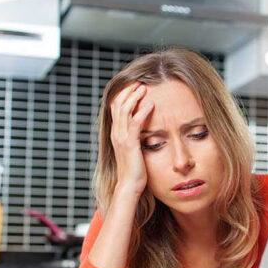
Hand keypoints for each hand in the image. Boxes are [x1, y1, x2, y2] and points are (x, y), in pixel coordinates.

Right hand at [109, 82, 154, 196]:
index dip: (124, 94)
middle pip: (118, 104)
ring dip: (135, 96)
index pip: (116, 107)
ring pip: (124, 110)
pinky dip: (142, 111)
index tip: (135, 86)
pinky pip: (135, 123)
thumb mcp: (134, 150)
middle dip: (128, 90)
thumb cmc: (135, 170)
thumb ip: (135, 138)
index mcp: (116, 133)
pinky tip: (151, 104)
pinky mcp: (130, 144)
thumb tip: (143, 129)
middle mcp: (116, 133)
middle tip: (140, 81)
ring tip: (144, 87)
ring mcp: (121, 138)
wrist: (129, 186)